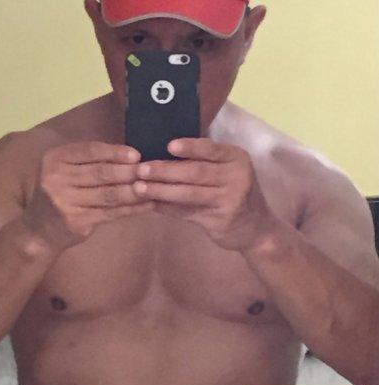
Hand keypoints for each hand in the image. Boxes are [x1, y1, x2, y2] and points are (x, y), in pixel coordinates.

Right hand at [22, 141, 153, 250]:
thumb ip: (89, 162)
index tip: (136, 154)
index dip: (114, 152)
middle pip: (101, 173)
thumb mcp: (65, 171)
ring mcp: (66, 202)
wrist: (39, 231)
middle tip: (150, 171)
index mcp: (55, 159)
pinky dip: (132, 209)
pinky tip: (147, 205)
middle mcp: (57, 179)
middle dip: (129, 171)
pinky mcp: (78, 222)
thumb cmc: (59, 194)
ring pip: (109, 194)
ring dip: (135, 191)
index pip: (89, 151)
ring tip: (154, 187)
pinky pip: (111, 213)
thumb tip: (131, 156)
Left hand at [134, 138, 275, 251]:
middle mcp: (236, 178)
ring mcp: (229, 201)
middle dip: (166, 170)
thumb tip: (162, 153)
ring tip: (139, 188)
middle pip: (196, 172)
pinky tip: (151, 204)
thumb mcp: (228, 172)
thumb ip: (204, 163)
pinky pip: (187, 212)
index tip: (168, 145)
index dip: (191, 147)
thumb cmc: (235, 192)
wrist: (257, 228)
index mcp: (236, 159)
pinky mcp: (219, 221)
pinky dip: (167, 208)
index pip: (212, 149)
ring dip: (161, 190)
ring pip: (189, 194)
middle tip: (141, 169)